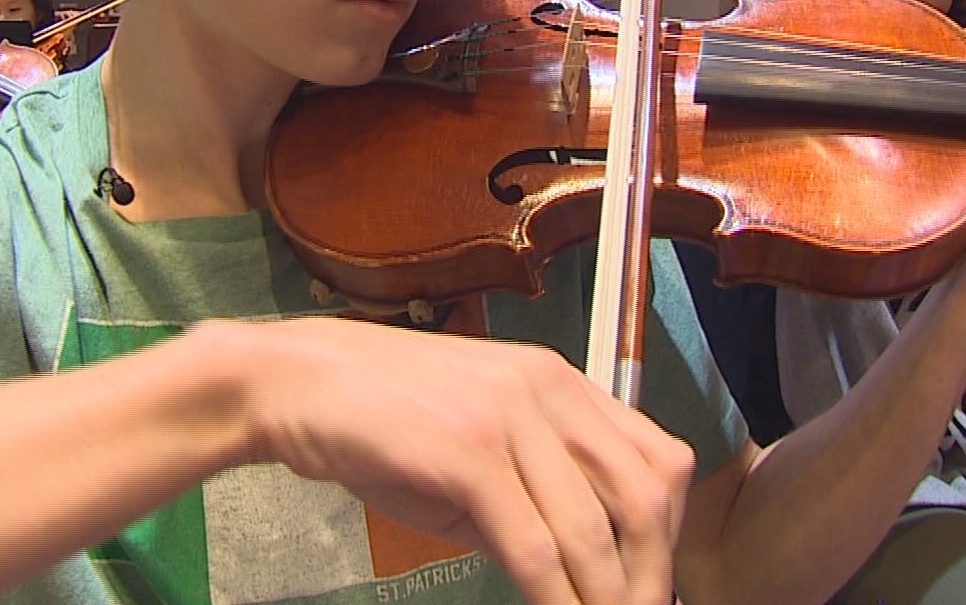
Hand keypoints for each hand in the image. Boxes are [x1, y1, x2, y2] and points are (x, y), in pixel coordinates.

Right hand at [242, 317, 691, 604]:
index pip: (657, 460)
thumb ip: (535, 488)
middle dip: (648, 579)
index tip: (649, 586)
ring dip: (603, 601)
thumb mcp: (478, 442)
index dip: (668, 535)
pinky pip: (533, 548)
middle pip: (645, 497)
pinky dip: (553, 599)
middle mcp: (550, 391)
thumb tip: (578, 561)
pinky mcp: (469, 454)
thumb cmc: (381, 419)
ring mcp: (511, 419)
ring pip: (591, 532)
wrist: (297, 383)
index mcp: (562, 383)